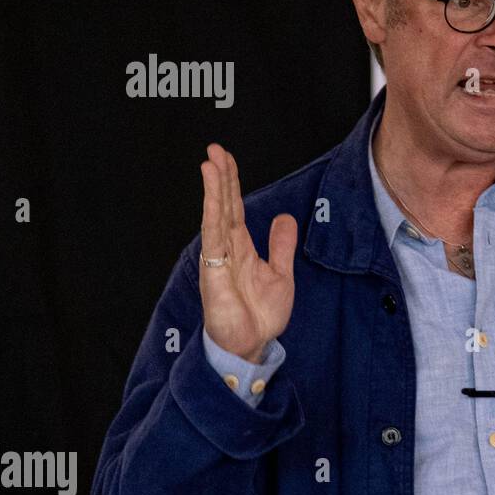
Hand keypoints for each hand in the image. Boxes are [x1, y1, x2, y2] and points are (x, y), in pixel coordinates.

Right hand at [198, 143, 297, 363]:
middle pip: (222, 205)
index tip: (226, 158)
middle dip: (219, 177)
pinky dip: (212, 218)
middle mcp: (226, 248)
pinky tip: (212, 200)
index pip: (234, 206)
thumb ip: (281, 245)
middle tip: (214, 149)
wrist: (252, 344)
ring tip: (210, 164)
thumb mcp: (280, 273)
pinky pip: (213, 240)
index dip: (231, 182)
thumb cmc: (260, 314)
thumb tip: (283, 217)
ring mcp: (217, 259)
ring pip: (215, 217)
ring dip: (213, 190)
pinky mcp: (213, 274)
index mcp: (241, 246)